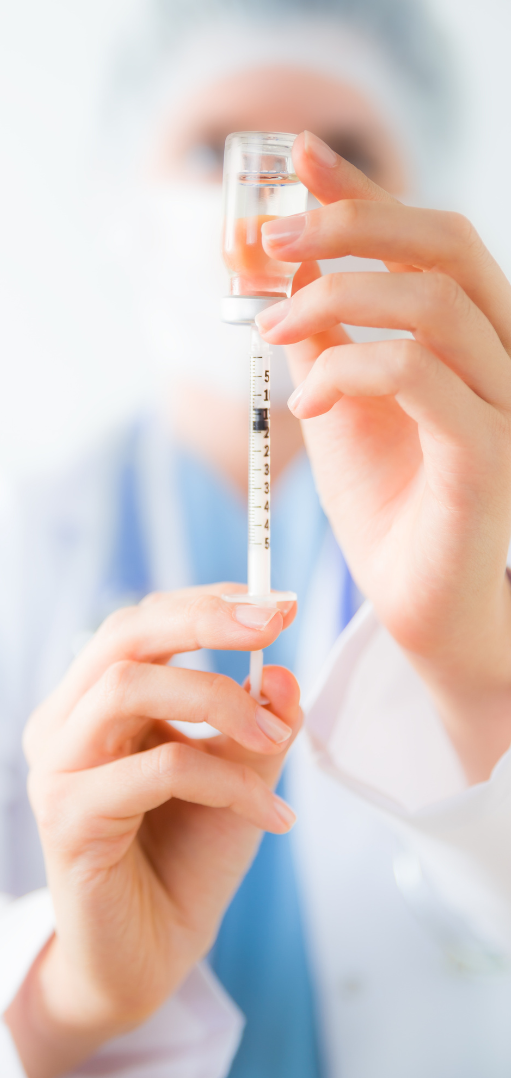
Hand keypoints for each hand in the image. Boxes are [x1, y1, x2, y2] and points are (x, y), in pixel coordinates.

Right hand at [5, 586, 299, 1077]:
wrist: (152, 955)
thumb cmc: (187, 860)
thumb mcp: (242, 777)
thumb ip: (259, 723)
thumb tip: (281, 670)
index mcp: (97, 702)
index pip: (144, 624)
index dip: (209, 603)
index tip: (276, 603)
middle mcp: (66, 724)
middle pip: (125, 635)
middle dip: (206, 620)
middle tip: (274, 623)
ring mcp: (59, 768)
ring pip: (130, 687)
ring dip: (220, 700)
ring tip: (274, 741)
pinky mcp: (68, 818)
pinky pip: (159, 769)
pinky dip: (228, 781)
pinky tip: (271, 815)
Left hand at [257, 130, 510, 780]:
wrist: (423, 607)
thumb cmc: (390, 507)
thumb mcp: (341, 406)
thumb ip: (324, 338)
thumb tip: (279, 267)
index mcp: (477, 340)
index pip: (435, 241)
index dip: (370, 191)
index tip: (299, 159)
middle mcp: (508, 361)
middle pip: (449, 249)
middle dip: (352, 225)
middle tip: (271, 237)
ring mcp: (507, 409)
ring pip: (434, 306)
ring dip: (336, 298)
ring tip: (271, 330)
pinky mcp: (488, 460)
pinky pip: (421, 378)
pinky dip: (349, 371)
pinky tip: (306, 400)